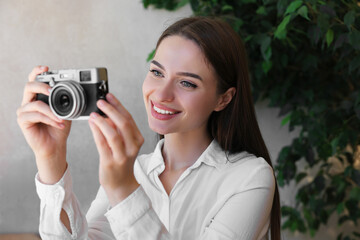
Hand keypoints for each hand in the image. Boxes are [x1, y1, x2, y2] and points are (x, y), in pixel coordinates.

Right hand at [17, 66, 71, 183]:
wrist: (55, 146)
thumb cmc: (59, 128)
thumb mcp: (66, 111)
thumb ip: (67, 101)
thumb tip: (76, 91)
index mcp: (38, 96)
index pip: (34, 80)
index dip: (37, 72)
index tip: (46, 68)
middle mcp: (28, 101)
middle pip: (29, 86)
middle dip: (41, 86)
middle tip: (52, 90)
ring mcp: (24, 111)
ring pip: (35, 104)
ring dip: (51, 111)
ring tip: (62, 119)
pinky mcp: (23, 121)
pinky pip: (36, 115)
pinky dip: (49, 119)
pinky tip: (59, 124)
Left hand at [88, 93, 143, 205]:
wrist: (121, 184)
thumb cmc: (122, 161)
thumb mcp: (125, 143)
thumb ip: (118, 129)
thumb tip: (107, 112)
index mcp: (138, 139)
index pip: (129, 118)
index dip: (118, 105)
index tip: (109, 96)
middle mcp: (132, 147)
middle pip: (123, 124)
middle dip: (111, 110)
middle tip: (100, 102)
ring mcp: (122, 155)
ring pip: (113, 134)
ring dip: (102, 121)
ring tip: (94, 114)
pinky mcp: (110, 162)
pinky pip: (102, 144)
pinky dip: (96, 132)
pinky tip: (91, 124)